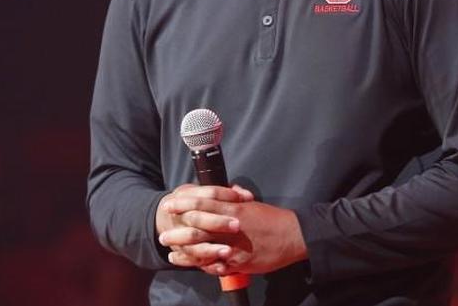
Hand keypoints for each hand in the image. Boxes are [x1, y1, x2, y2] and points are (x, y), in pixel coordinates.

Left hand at [159, 190, 307, 275]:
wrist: (294, 236)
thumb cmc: (273, 219)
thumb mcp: (253, 204)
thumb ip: (237, 198)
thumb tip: (228, 190)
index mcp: (234, 209)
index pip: (203, 204)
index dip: (185, 204)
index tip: (170, 204)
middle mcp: (231, 226)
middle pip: (198, 227)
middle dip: (178, 230)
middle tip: (163, 233)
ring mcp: (234, 245)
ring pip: (203, 249)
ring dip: (185, 252)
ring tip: (171, 254)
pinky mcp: (240, 262)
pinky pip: (217, 265)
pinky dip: (203, 266)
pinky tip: (193, 266)